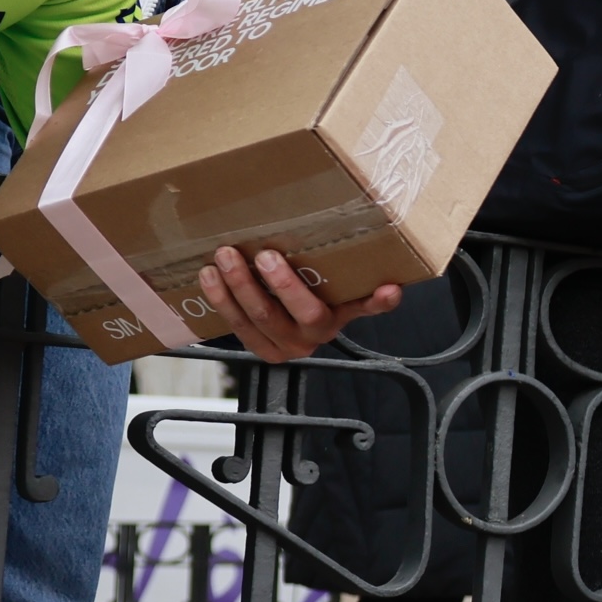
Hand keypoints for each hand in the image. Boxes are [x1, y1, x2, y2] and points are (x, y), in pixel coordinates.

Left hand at [196, 247, 403, 364]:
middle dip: (276, 284)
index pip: (358, 308)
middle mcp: (310, 339)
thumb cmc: (314, 298)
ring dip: (237, 288)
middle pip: (294, 314)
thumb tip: (394, 285)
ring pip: (255, 319)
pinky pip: (235, 325)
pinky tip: (208, 277)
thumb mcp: (339, 294)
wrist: (286, 327)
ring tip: (225, 258)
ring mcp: (281, 346)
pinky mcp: (256, 347)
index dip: (374, 301)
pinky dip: (219, 299)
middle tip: (264, 255)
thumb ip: (360, 291)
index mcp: (336, 321)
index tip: (388, 288)